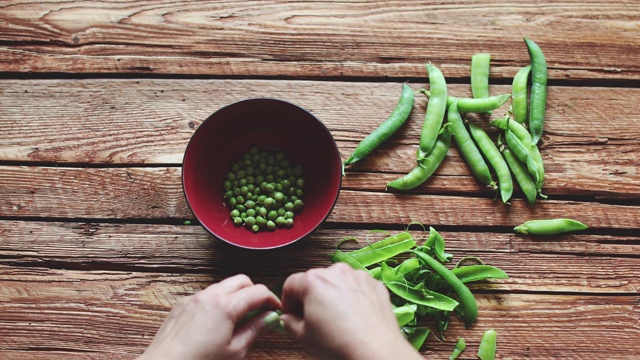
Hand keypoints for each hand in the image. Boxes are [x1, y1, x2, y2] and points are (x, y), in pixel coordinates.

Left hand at [139, 274, 280, 359]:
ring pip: (223, 286)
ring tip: (238, 319)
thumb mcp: (235, 351)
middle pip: (242, 280)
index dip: (272, 300)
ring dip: (235, 296)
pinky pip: (206, 294)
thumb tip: (269, 318)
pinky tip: (217, 322)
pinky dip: (217, 301)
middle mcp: (209, 295)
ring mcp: (193, 298)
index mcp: (225, 306)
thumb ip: (255, 330)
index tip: (276, 311)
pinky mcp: (182, 305)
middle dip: (254, 292)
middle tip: (259, 311)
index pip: (258, 291)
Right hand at [279, 263, 421, 359]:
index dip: (288, 301)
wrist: (376, 352)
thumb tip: (288, 318)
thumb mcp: (303, 337)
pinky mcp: (375, 284)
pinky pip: (357, 286)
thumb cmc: (339, 344)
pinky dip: (352, 297)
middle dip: (311, 297)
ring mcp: (358, 276)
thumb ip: (289, 322)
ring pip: (337, 281)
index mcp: (314, 281)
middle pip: (315, 280)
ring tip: (337, 319)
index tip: (292, 314)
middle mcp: (336, 271)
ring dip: (333, 295)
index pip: (291, 284)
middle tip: (313, 319)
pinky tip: (354, 317)